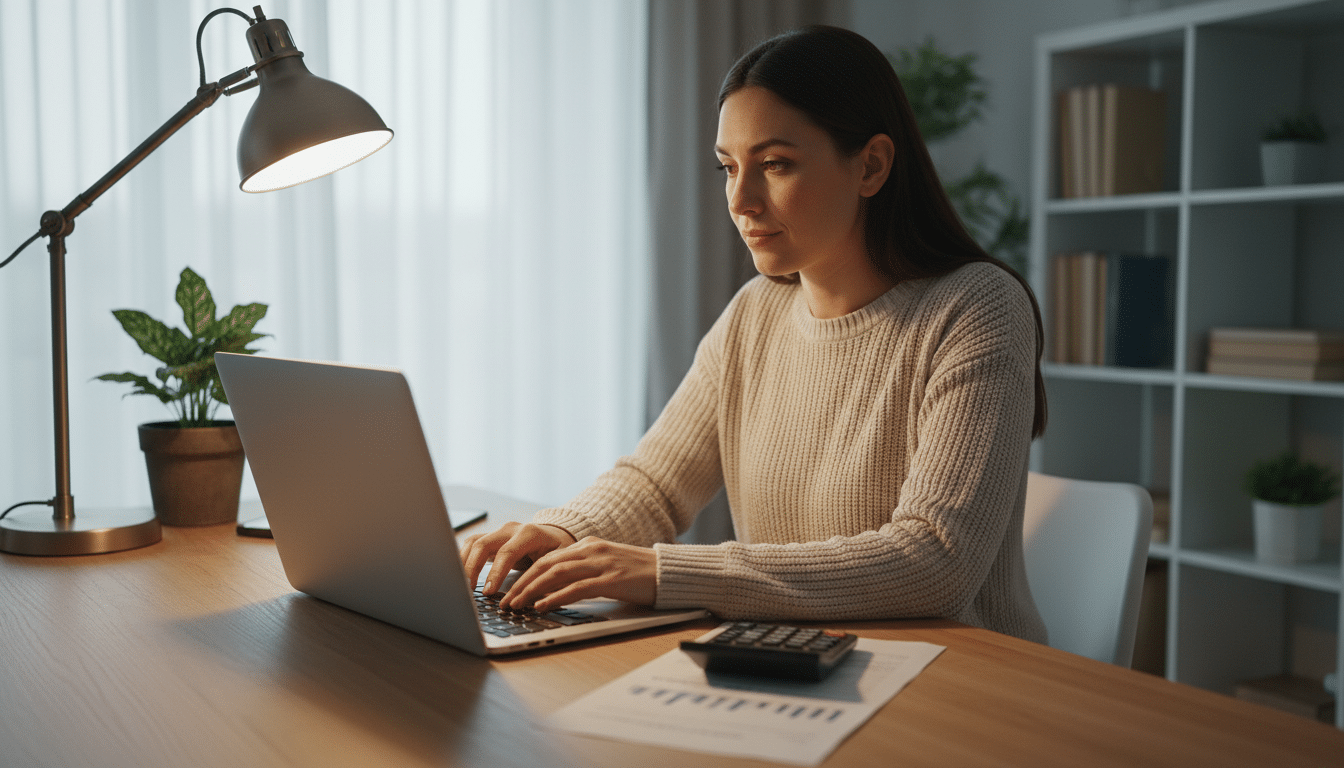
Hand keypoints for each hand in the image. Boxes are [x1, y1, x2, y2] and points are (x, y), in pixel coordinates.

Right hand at [460, 521, 576, 594]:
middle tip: (468, 590)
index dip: (495, 573)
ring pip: (474, 542)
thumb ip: (547, 578)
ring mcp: (500, 532)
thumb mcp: (559, 562)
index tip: (487, 592)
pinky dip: (464, 558)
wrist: (557, 535)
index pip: (506, 552)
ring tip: (461, 584)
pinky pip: (473, 544)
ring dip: (464, 563)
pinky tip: (461, 574)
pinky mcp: (493, 538)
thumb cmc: (559, 550)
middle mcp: (511, 529)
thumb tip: (537, 602)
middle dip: (473, 568)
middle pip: (484, 544)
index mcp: (529, 534)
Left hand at [500, 536, 655, 611]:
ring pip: (556, 574)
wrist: (670, 572)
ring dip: (532, 590)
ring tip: (517, 605)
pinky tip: (542, 606)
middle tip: (505, 601)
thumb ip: (584, 571)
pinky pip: (576, 588)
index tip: (509, 589)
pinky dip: (555, 597)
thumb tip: (555, 588)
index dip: (524, 574)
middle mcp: (591, 550)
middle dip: (521, 583)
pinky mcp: (612, 579)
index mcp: (588, 545)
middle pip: (546, 564)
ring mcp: (601, 563)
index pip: (547, 558)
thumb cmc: (640, 573)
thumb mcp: (607, 566)